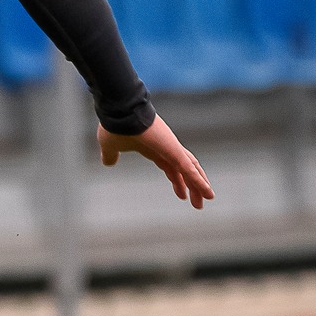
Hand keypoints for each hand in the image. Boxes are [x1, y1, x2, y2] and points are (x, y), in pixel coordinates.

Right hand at [98, 116, 213, 209]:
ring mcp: (172, 149)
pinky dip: (199, 182)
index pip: (171, 167)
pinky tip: (207, 193)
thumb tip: (108, 162)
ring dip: (200, 186)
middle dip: (192, 186)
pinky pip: (189, 169)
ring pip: (191, 170)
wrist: (119, 113)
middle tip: (197, 203)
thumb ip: (111, 155)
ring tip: (207, 199)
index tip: (181, 194)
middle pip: (184, 170)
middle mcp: (166, 148)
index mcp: (153, 149)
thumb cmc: (114, 126)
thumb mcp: (110, 146)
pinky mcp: (173, 151)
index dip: (177, 180)